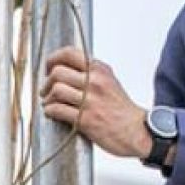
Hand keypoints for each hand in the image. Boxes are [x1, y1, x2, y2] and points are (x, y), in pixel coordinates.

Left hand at [38, 46, 152, 158]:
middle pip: (57, 72)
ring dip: (47, 98)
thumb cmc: (121, 109)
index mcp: (100, 70)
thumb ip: (90, 73)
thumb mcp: (109, 81)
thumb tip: (65, 67)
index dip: (52, 59)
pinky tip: (52, 113)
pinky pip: (57, 110)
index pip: (69, 53)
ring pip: (56, 90)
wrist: (137, 132)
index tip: (48, 68)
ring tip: (49, 103)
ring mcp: (90, 101)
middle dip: (46, 82)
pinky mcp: (85, 119)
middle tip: (46, 90)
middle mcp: (95, 82)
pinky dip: (50, 111)